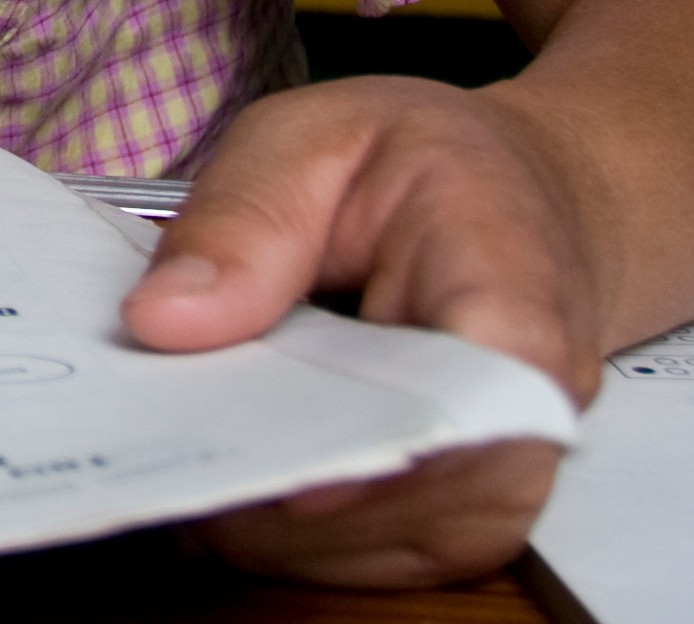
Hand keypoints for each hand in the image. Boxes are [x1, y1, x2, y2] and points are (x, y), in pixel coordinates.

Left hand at [120, 74, 598, 585]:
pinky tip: (217, 481)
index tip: (287, 479)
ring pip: (393, 543)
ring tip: (177, 464)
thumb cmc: (418, 164)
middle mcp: (530, 406)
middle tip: (169, 457)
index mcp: (512, 285)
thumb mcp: (311, 138)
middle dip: (288, 486)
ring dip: (276, 523)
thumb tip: (163, 319)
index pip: (481, 393)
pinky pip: (377, 554)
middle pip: (424, 492)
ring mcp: (503, 472)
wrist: (518, 201)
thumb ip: (243, 218)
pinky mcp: (462, 510)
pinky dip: (286, 534)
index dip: (388, 449)